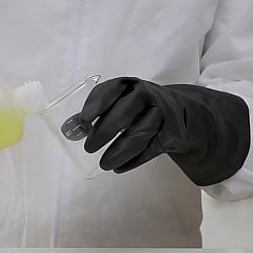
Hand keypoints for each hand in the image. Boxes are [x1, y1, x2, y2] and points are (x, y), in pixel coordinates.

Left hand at [78, 77, 249, 185]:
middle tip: (89, 148)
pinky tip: (119, 167)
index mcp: (129, 85)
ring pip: (138, 136)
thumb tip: (72, 128)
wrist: (180, 111)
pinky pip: (151, 150)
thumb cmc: (138, 107)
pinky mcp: (172, 133)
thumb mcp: (120, 101)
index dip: (94, 107)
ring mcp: (162, 114)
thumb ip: (98, 112)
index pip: (108, 92)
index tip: (82, 124)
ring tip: (104, 164)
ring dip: (118, 153)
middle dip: (103, 134)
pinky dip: (133, 161)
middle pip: (123, 115)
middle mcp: (146, 96)